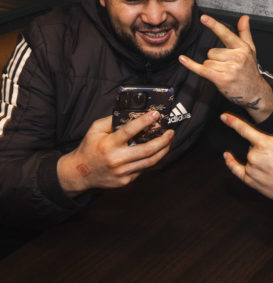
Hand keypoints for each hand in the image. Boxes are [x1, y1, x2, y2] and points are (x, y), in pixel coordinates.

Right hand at [57, 111, 173, 196]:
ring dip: (164, 150)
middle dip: (163, 140)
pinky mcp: (126, 181)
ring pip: (150, 161)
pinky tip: (160, 152)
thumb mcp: (95, 130)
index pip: (130, 131)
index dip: (144, 121)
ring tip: (169, 141)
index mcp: (109, 145)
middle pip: (147, 150)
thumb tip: (132, 114)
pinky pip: (145, 169)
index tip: (156, 114)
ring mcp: (123, 172)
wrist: (79, 174)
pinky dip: (154, 159)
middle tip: (171, 132)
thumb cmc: (88, 148)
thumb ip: (111, 120)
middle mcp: (117, 159)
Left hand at [179, 14, 272, 122]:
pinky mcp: (222, 79)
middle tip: (227, 67)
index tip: (203, 18)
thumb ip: (245, 33)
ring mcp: (230, 69)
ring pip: (207, 62)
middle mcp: (237, 57)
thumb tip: (244, 17)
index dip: (214, 25)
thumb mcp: (250, 50)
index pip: (226, 34)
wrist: (256, 93)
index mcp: (242, 48)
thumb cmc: (250, 71)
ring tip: (225, 74)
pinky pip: (202, 69)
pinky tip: (183, 59)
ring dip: (212, 68)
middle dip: (216, 60)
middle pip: (212, 51)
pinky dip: (192, 65)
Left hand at [221, 108, 272, 203]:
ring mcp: (250, 168)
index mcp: (263, 143)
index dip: (233, 121)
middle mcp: (254, 155)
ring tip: (272, 164)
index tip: (223, 116)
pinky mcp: (249, 179)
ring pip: (249, 157)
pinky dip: (231, 162)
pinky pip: (236, 169)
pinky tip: (227, 156)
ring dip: (256, 157)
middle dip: (261, 146)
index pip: (244, 129)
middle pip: (251, 145)